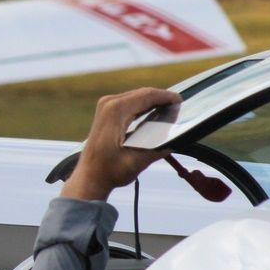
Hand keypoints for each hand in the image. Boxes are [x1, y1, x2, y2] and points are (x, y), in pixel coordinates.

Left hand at [61, 87, 180, 201]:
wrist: (89, 176)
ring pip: (136, 96)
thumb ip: (157, 151)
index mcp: (116, 111)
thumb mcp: (137, 162)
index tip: (180, 100)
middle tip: (178, 105)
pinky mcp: (105, 112)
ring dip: (152, 100)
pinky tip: (154, 112)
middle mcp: (108, 104)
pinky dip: (143, 105)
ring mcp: (105, 106)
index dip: (166, 96)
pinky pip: (129, 102)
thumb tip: (173, 142)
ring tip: (169, 108)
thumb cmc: (108, 171)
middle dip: (161, 97)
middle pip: (142, 93)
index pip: (147, 95)